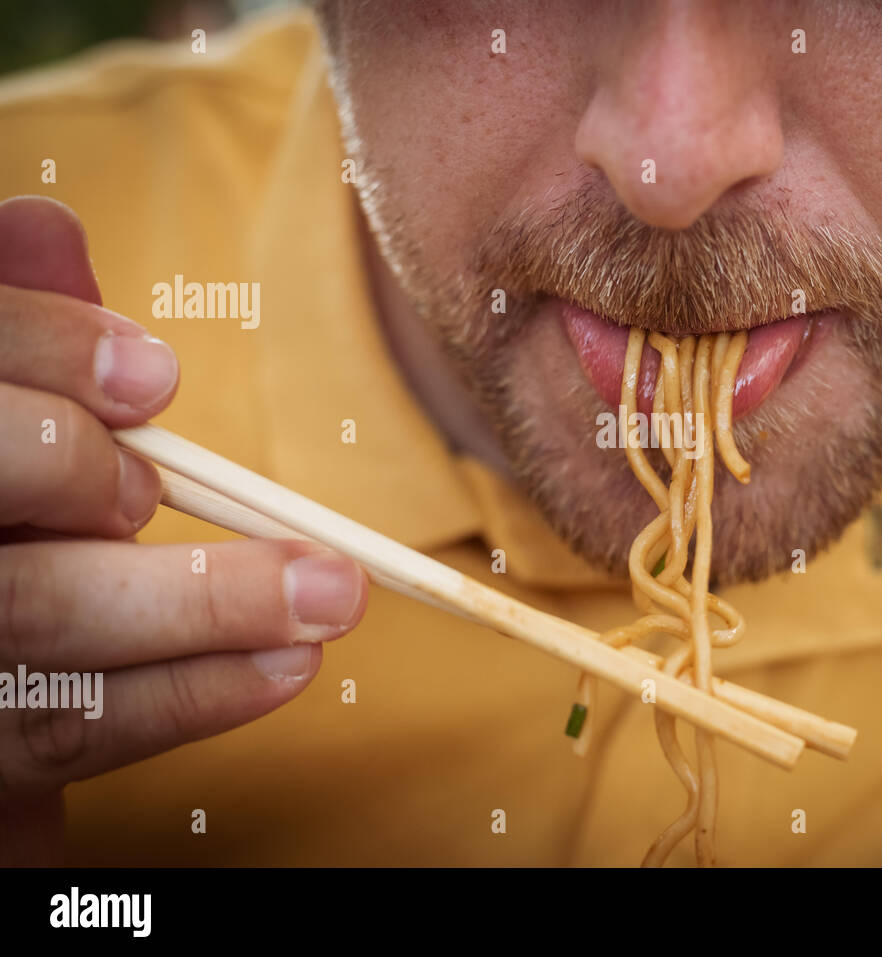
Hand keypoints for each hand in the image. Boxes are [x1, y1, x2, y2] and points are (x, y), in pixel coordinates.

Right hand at [0, 196, 367, 862]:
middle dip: (79, 470)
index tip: (155, 374)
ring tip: (330, 591)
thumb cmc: (15, 514)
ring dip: (200, 603)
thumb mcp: (10, 414)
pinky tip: (288, 666)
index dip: (38, 352)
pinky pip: (78, 732)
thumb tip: (47, 226)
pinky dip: (194, 694)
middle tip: (180, 477)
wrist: (1, 671)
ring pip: (37, 621)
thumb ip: (24, 337)